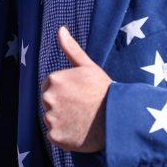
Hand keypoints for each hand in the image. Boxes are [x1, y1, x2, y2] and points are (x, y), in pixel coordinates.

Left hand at [41, 26, 111, 152]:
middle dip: (62, 105)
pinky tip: (80, 131)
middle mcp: (48, 99)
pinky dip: (65, 136)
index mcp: (53, 80)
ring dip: (64, 121)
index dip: (66, 92)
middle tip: (82, 108)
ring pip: (53, 120)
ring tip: (83, 120)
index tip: (80, 95)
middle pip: (50, 103)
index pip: (51, 87)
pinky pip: (56, 136)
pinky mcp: (55, 137)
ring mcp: (51, 119)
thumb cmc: (104, 90)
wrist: (118, 118)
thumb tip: (60, 29)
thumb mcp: (88, 66)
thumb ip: (71, 48)